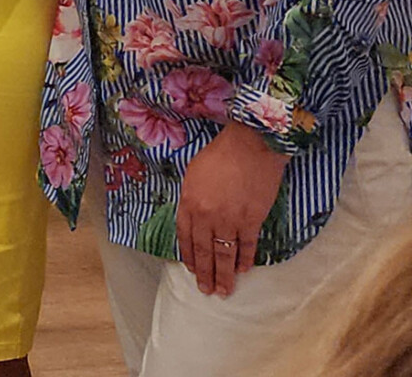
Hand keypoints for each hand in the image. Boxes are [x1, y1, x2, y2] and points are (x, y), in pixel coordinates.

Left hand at [176, 124, 288, 296]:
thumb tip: (194, 220)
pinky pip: (247, 245)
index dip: (189, 257)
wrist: (250, 146)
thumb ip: (191, 200)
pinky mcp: (252, 219)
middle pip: (204, 251)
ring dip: (224, 274)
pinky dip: (244, 259)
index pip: (185, 237)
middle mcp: (206, 215)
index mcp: (189, 203)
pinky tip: (242, 270)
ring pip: (225, 254)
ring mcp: (230, 219)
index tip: (192, 271)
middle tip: (207, 290)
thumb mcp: (193, 175)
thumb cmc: (219, 156)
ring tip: (224, 290)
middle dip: (205, 273)